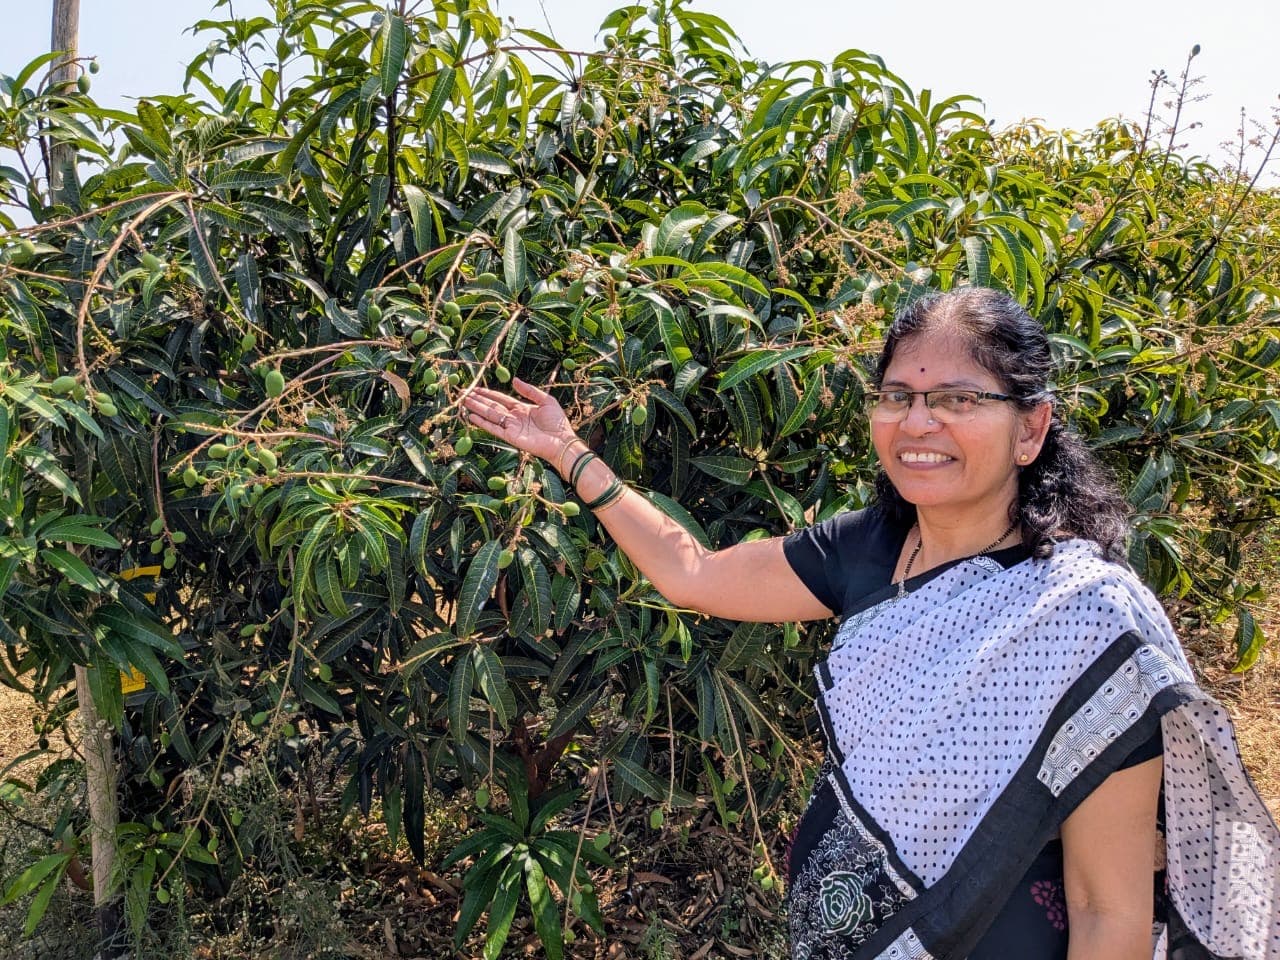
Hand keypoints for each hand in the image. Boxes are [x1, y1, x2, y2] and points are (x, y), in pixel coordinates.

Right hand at [461, 378, 577, 463]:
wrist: (562, 441)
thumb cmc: (557, 422)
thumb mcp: (546, 400)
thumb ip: (529, 390)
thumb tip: (514, 380)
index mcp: (521, 408)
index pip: (500, 399)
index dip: (488, 393)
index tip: (475, 388)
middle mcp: (513, 417)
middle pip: (492, 406)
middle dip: (478, 400)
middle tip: (463, 393)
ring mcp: (511, 427)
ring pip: (490, 415)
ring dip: (477, 408)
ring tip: (463, 401)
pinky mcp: (510, 437)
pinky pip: (493, 428)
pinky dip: (482, 422)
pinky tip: (471, 416)